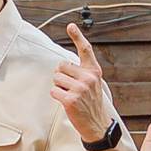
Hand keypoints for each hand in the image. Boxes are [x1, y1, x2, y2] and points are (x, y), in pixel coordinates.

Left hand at [51, 24, 115, 142]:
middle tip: (70, 87)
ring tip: (70, 95)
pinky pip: (53, 90)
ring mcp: (80, 89)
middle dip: (61, 75)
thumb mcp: (92, 84)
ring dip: (58, 86)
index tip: (70, 26)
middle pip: (61, 66)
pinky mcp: (71, 99)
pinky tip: (66, 101)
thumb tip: (62, 65)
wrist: (97, 124)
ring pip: (56, 78)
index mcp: (94, 71)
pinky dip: (56, 96)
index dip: (77, 37)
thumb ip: (81, 72)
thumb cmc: (91, 103)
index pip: (85, 50)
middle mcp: (88, 78)